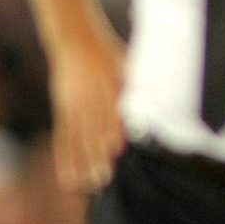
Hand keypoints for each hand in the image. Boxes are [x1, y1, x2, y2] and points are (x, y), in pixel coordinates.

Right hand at [47, 27, 126, 192]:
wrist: (76, 38)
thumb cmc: (109, 54)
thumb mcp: (126, 63)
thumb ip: (138, 84)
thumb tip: (161, 97)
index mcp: (110, 89)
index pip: (111, 114)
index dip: (113, 133)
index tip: (115, 152)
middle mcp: (91, 101)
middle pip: (94, 132)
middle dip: (98, 156)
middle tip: (104, 178)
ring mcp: (75, 108)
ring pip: (78, 139)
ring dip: (82, 163)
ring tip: (87, 185)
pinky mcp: (64, 112)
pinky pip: (63, 139)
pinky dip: (64, 159)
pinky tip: (67, 178)